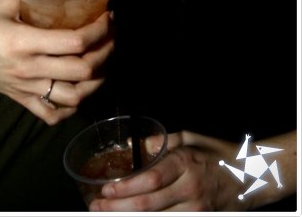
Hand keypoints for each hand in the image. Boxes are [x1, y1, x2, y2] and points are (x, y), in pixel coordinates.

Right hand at [0, 0, 113, 124]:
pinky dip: (72, 107)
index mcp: (24, 42)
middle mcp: (29, 69)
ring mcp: (26, 88)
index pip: (75, 42)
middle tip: (110, 35)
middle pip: (82, 70)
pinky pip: (53, 114)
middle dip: (105, 52)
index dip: (99, 30)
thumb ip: (31, 0)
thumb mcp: (2, 4)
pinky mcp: (21, 100)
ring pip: (75, 97)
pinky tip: (79, 89)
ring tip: (101, 61)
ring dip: (96, 80)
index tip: (107, 16)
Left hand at [89, 131, 252, 211]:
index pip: (151, 179)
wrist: (251, 178)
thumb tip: (133, 144)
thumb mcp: (192, 138)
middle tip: (97, 206)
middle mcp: (190, 190)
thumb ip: (163, 141)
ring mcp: (196, 210)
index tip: (106, 188)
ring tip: (107, 214)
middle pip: (148, 204)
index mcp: (185, 164)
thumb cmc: (218, 154)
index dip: (126, 187)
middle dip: (118, 207)